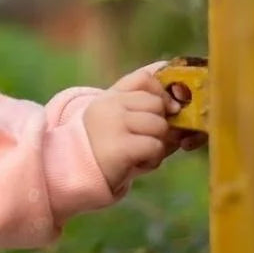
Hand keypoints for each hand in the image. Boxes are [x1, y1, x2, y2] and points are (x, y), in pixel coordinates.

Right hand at [83, 64, 198, 192]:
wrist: (76, 174)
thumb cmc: (105, 148)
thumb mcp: (119, 120)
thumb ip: (143, 105)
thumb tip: (177, 101)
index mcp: (109, 96)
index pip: (144, 78)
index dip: (160, 92)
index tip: (163, 110)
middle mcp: (109, 105)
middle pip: (157, 103)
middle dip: (159, 123)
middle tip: (143, 139)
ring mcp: (114, 124)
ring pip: (160, 125)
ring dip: (158, 144)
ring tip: (139, 153)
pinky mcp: (120, 146)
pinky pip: (155, 146)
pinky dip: (153, 159)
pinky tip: (137, 163)